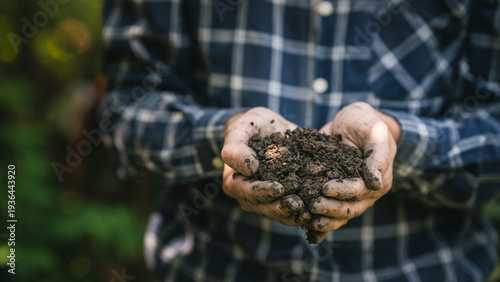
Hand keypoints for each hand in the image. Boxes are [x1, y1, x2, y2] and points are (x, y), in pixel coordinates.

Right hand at [221, 107, 308, 225]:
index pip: (247, 192)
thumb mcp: (240, 128)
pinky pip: (294, 211)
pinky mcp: (285, 200)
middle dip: (282, 207)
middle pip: (265, 207)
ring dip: (295, 214)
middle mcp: (249, 197)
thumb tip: (248, 169)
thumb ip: (236, 147)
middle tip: (299, 204)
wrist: (271, 127)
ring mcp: (267, 201)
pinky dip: (305, 211)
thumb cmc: (251, 126)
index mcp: (234, 183)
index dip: (262, 192)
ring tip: (311, 211)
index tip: (279, 188)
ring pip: (280, 214)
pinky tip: (318, 209)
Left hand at [307, 102, 399, 241]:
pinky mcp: (336, 195)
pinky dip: (320, 224)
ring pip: (339, 214)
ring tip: (306, 218)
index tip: (325, 189)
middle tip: (311, 206)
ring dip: (323, 219)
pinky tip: (306, 229)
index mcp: (379, 180)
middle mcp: (366, 193)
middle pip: (349, 208)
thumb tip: (375, 183)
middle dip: (330, 208)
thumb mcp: (374, 132)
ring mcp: (351, 196)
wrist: (352, 121)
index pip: (360, 190)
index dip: (343, 191)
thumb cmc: (366, 122)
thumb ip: (377, 157)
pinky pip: (329, 212)